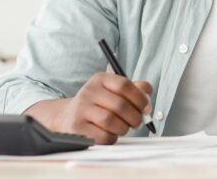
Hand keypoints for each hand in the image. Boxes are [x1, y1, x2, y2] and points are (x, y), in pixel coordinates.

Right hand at [27, 72, 152, 144]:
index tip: (146, 108)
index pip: (124, 84)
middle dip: (135, 117)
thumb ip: (135, 89)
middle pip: (120, 105)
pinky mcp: (77, 127)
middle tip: (137, 122)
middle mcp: (89, 91)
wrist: (68, 117)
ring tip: (123, 128)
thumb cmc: (99, 105)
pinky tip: (110, 134)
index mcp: (100, 79)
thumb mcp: (114, 91)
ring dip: (123, 128)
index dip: (140, 98)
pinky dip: (112, 137)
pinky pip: (103, 136)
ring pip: (111, 121)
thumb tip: (147, 97)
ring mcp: (81, 109)